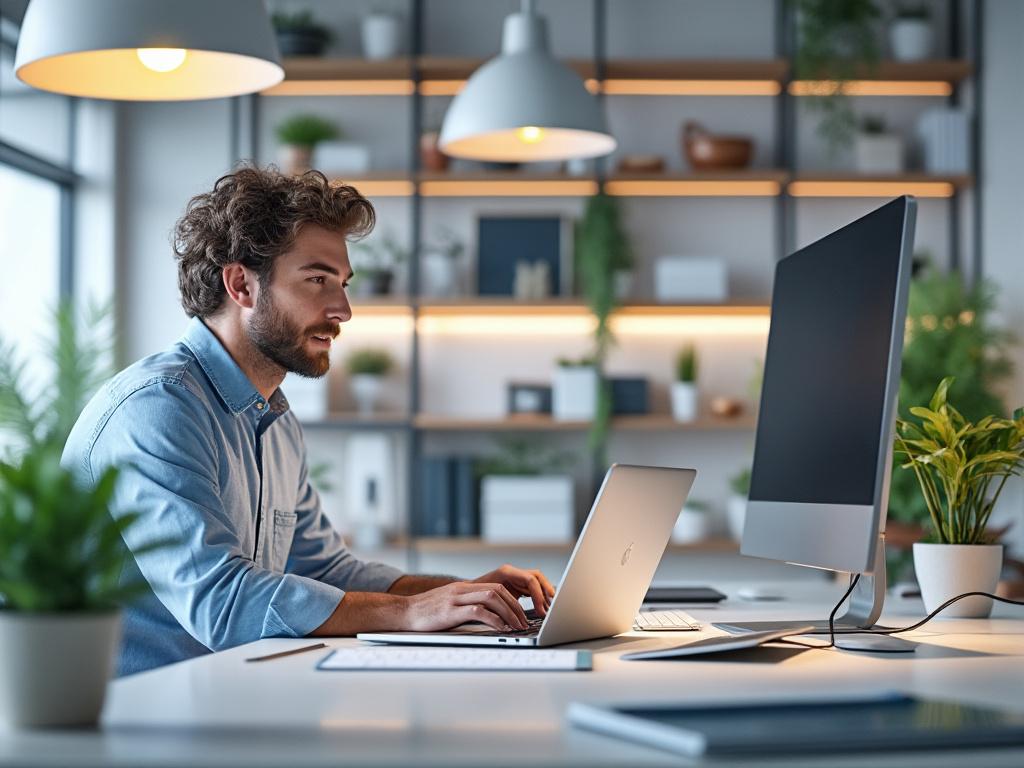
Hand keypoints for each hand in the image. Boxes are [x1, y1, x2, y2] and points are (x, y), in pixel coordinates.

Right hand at [403, 581, 529, 631]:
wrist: (402, 612)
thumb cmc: (424, 613)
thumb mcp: (449, 605)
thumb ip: (466, 607)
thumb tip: (487, 619)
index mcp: (463, 588)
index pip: (496, 587)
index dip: (512, 601)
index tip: (521, 615)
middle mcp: (462, 590)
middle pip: (498, 591)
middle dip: (515, 607)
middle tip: (524, 622)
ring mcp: (456, 599)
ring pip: (492, 598)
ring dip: (509, 613)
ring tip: (516, 627)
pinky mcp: (450, 611)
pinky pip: (478, 611)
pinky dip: (494, 620)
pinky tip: (501, 629)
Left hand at [472, 564, 555, 616]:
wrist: (460, 595)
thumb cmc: (470, 597)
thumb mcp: (484, 601)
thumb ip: (499, 606)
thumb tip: (512, 618)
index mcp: (505, 572)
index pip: (530, 579)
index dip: (539, 595)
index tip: (541, 610)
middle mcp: (511, 573)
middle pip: (537, 578)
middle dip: (546, 593)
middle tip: (550, 610)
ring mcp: (514, 578)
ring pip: (537, 583)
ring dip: (544, 596)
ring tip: (547, 611)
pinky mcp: (515, 586)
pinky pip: (532, 589)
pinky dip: (538, 598)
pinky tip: (540, 610)